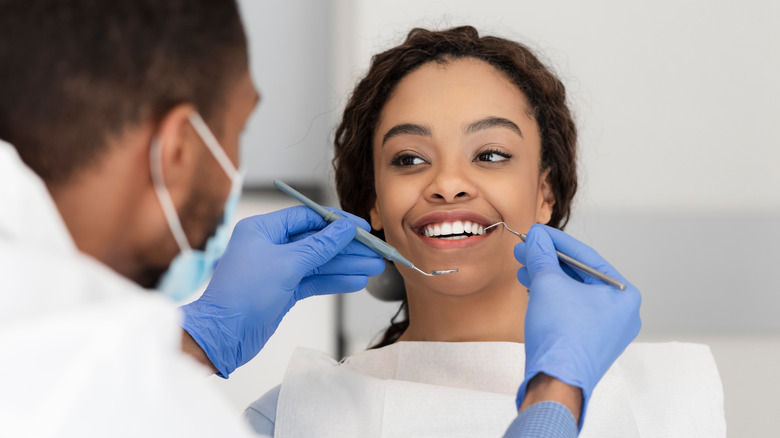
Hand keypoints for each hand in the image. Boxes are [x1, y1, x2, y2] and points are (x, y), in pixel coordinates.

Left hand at [179, 206, 384, 377]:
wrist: (223, 336)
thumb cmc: (243, 294)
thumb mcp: (287, 264)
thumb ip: (320, 246)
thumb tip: (345, 228)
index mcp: (263, 229)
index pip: (308, 218)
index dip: (338, 222)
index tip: (363, 227)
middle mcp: (270, 246)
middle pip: (317, 241)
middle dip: (347, 248)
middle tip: (375, 251)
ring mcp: (277, 269)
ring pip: (319, 263)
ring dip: (346, 265)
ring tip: (374, 268)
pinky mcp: (283, 290)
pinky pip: (314, 280)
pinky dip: (334, 281)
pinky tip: (356, 281)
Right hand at [513, 224, 640, 426]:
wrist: (555, 382)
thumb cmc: (561, 336)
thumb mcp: (547, 284)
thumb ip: (542, 255)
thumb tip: (536, 238)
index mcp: (623, 295)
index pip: (585, 257)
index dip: (556, 241)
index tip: (536, 233)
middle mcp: (622, 313)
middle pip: (579, 275)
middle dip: (548, 261)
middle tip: (525, 249)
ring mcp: (607, 330)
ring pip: (574, 294)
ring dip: (547, 279)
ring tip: (523, 268)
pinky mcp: (591, 343)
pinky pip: (573, 311)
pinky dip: (553, 299)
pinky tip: (533, 290)